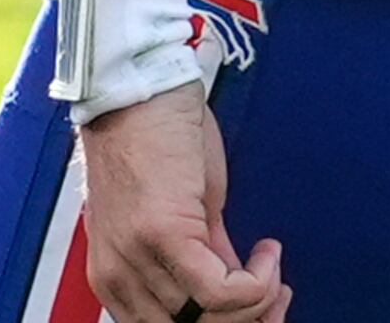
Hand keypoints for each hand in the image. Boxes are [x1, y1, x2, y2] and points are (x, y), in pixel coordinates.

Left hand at [74, 91, 283, 322]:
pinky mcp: (163, 235)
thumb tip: (234, 289)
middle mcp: (117, 276)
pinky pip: (221, 292)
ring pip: (212, 317)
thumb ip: (200, 257)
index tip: (259, 308)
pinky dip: (256, 282)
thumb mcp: (177, 214)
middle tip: (276, 297)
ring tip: (273, 270)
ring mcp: (137, 257)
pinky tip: (268, 254)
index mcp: (113, 276)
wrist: (140, 90)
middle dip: (248, 320)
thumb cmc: (152, 137)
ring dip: (259, 299)